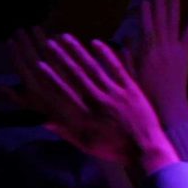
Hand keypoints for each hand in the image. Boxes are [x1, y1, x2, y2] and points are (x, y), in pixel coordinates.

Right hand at [31, 34, 177, 174]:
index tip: (40, 65)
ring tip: (66, 38)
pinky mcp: (131, 89)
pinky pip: (117, 68)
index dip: (51, 77)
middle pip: (76, 74)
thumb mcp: (87, 145)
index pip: (64, 91)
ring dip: (78, 51)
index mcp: (87, 114)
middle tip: (49, 43)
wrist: (147, 150)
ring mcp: (116, 93)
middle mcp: (99, 100)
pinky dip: (106, 54)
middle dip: (61, 57)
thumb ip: (66, 132)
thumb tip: (46, 122)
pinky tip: (95, 42)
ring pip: (93, 67)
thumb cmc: (116, 150)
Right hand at [130, 0, 187, 133]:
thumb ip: (129, 56)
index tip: (144, 1)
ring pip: (174, 24)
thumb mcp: (132, 74)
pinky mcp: (186, 54)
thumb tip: (125, 39)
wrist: (169, 103)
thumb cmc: (148, 90)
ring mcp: (176, 49)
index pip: (147, 28)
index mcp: (149, 52)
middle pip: (161, 21)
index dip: (146, 14)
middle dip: (160, 4)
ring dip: (175, 8)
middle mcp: (163, 47)